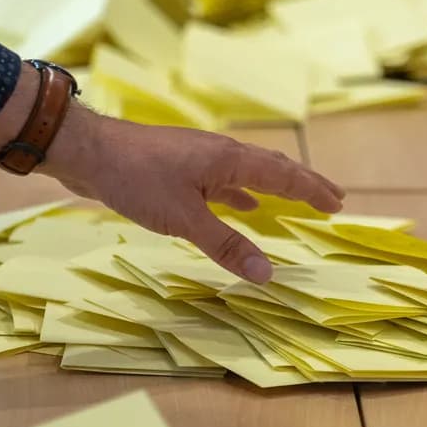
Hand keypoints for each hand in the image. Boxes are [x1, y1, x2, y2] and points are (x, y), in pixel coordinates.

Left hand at [40, 106, 344, 283]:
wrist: (89, 152)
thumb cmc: (136, 179)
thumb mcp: (184, 219)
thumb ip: (226, 245)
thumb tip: (267, 275)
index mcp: (228, 160)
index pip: (283, 175)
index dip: (312, 190)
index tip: (338, 203)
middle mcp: (220, 154)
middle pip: (272, 168)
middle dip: (303, 183)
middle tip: (333, 197)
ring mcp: (199, 159)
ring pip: (248, 172)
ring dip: (274, 187)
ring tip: (296, 198)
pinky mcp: (179, 167)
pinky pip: (224, 180)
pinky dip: (241, 193)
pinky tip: (243, 204)